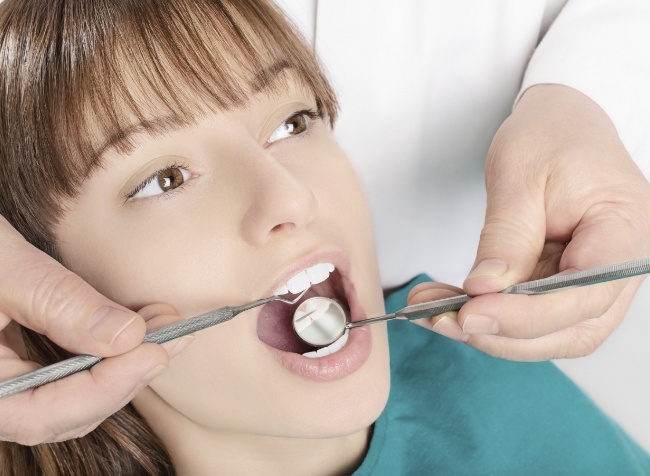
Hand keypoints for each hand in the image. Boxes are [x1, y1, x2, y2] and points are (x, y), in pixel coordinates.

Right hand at [0, 217, 192, 444]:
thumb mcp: (3, 266)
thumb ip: (58, 302)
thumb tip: (128, 336)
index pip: (41, 413)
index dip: (106, 387)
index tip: (154, 351)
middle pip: (63, 413)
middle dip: (126, 376)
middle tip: (174, 335)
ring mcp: (2, 387)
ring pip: (69, 400)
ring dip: (122, 367)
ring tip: (165, 328)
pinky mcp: (15, 370)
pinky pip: (63, 379)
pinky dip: (104, 357)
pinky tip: (138, 330)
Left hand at [409, 84, 649, 360]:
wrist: (562, 126)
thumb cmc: (551, 138)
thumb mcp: (520, 178)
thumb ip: (506, 239)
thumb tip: (482, 291)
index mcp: (625, 231)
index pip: (582, 295)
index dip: (524, 315)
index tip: (470, 312)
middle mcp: (621, 269)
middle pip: (569, 329)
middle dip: (501, 333)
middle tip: (441, 318)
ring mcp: (597, 283)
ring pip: (550, 334)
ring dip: (489, 332)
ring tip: (432, 311)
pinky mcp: (567, 286)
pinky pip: (533, 316)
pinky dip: (491, 316)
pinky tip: (449, 304)